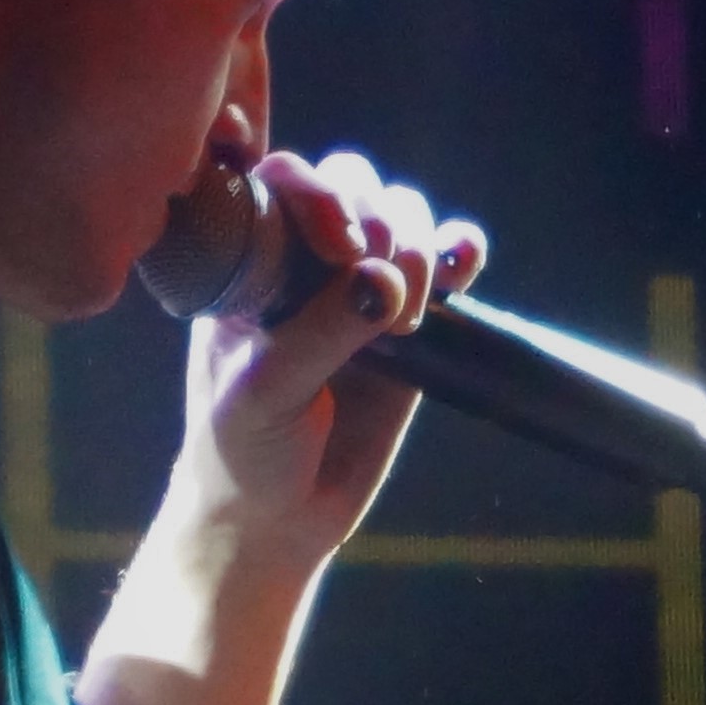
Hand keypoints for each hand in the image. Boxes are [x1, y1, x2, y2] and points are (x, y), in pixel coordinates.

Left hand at [165, 150, 487, 584]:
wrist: (276, 520)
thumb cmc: (241, 450)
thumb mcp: (264, 392)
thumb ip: (319, 332)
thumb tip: (383, 279)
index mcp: (247, 262)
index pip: (283, 183)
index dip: (320, 196)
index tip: (340, 248)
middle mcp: (302, 260)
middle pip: (352, 187)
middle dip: (378, 220)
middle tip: (384, 288)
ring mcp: (357, 288)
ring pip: (401, 217)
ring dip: (418, 244)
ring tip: (410, 315)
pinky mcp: (411, 323)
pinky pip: (445, 264)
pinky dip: (460, 251)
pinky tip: (464, 267)